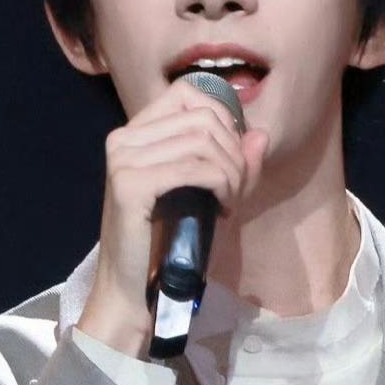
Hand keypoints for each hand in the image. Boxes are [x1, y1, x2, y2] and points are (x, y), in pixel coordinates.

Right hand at [77, 77, 268, 355]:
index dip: (224, 118)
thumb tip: (260, 134)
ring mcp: (123, 159)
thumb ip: (236, 165)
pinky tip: (222, 209)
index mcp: (136, 133)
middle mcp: (123, 138)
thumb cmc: (170, 246)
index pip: (189, 93)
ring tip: (230, 201)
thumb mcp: (210, 197)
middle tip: (236, 190)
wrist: (134, 291)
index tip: (232, 158)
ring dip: (232, 172)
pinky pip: (196, 167)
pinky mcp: (129, 184)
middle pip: (203, 117)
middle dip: (234, 153)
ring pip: (204, 141)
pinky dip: (222, 185)